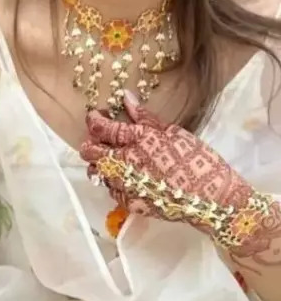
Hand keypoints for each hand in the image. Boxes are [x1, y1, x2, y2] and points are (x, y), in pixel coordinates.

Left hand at [80, 94, 275, 255]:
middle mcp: (125, 163)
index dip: (94, 121)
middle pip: (91, 153)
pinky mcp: (130, 204)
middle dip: (90, 145)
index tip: (93, 117)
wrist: (210, 198)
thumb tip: (126, 97)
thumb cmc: (197, 160)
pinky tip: (130, 180)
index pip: (103, 128)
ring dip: (101, 165)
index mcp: (138, 140)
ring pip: (98, 173)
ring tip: (114, 162)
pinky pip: (113, 191)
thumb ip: (145, 117)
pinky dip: (116, 183)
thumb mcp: (173, 132)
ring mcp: (125, 186)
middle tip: (97, 141)